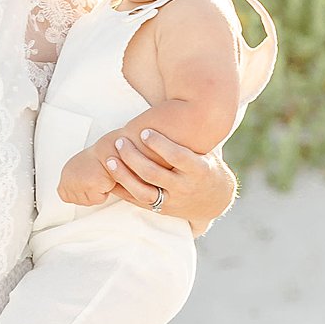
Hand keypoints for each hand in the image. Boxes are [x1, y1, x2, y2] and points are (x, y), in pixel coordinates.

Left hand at [57, 148, 117, 206]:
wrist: (110, 151)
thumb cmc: (98, 159)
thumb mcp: (77, 169)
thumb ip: (72, 181)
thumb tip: (72, 192)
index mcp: (65, 175)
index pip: (65, 197)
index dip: (79, 194)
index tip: (86, 185)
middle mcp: (69, 180)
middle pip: (78, 201)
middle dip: (89, 194)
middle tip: (96, 181)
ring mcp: (79, 184)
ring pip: (89, 201)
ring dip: (97, 193)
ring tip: (100, 179)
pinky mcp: (91, 186)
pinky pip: (99, 199)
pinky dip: (105, 193)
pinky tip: (104, 181)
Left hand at [105, 128, 235, 224]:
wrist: (214, 200)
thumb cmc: (204, 167)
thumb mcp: (203, 153)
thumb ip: (185, 142)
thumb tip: (168, 113)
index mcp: (199, 170)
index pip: (178, 156)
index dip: (160, 144)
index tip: (144, 131)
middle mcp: (185, 187)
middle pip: (154, 174)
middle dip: (134, 157)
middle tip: (120, 141)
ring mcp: (172, 201)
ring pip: (143, 192)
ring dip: (124, 175)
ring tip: (110, 160)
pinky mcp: (160, 210)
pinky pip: (137, 201)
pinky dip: (122, 189)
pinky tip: (109, 176)